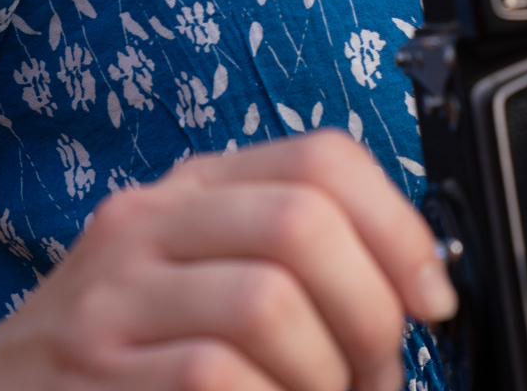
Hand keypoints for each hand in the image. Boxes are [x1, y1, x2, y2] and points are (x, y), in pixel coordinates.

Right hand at [0, 130, 456, 390]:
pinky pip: (218, 379)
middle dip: (372, 313)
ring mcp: (112, 301)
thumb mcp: (185, 282)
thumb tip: (413, 293)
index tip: (431, 297)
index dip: (400, 226)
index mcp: (187, 191)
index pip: (320, 157)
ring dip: (327, 378)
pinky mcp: (95, 377)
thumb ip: (278, 264)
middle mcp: (147, 225)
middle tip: (375, 375)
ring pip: (269, 303)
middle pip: (304, 223)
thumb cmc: (106, 361)